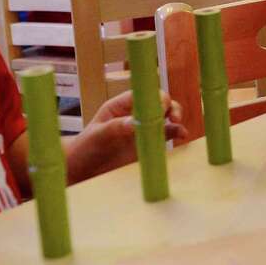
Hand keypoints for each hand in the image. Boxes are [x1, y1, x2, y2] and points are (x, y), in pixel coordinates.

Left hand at [65, 90, 186, 183]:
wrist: (83, 169)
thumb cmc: (85, 148)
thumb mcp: (97, 136)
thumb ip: (116, 127)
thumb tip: (135, 122)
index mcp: (121, 106)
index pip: (142, 95)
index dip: (155, 97)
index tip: (162, 106)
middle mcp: (135, 113)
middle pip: (159, 102)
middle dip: (169, 106)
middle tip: (173, 117)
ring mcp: (143, 127)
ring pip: (166, 116)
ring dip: (175, 117)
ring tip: (177, 125)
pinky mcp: (149, 142)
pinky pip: (166, 134)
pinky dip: (176, 133)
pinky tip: (182, 136)